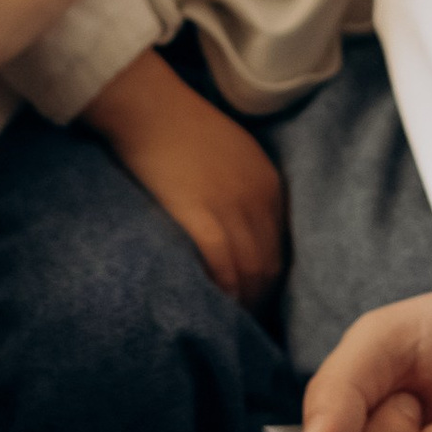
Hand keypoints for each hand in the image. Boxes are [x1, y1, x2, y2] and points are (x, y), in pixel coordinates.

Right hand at [84, 49, 287, 303]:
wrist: (150, 107)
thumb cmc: (180, 125)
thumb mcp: (231, 152)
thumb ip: (243, 187)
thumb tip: (238, 224)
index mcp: (269, 184)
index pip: (281, 246)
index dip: (270, 279)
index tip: (257, 298)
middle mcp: (259, 200)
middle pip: (271, 265)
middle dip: (261, 299)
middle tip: (242, 322)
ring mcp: (233, 210)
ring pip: (251, 272)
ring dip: (243, 303)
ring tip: (227, 324)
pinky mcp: (203, 218)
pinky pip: (223, 268)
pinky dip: (224, 293)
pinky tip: (215, 308)